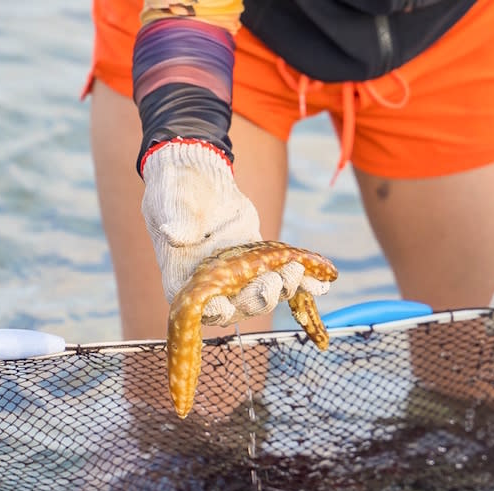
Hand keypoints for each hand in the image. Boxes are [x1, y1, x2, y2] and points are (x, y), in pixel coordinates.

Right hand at [141, 140, 329, 324]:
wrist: (199, 177)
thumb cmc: (175, 189)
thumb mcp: (172, 202)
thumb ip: (176, 220)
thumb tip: (174, 234)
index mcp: (184, 277)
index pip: (199, 305)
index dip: (214, 311)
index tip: (226, 307)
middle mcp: (213, 285)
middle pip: (239, 304)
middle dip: (259, 298)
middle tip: (273, 281)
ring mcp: (239, 277)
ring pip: (265, 294)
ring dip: (285, 288)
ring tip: (298, 271)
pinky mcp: (260, 263)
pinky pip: (282, 275)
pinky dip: (303, 281)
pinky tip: (321, 282)